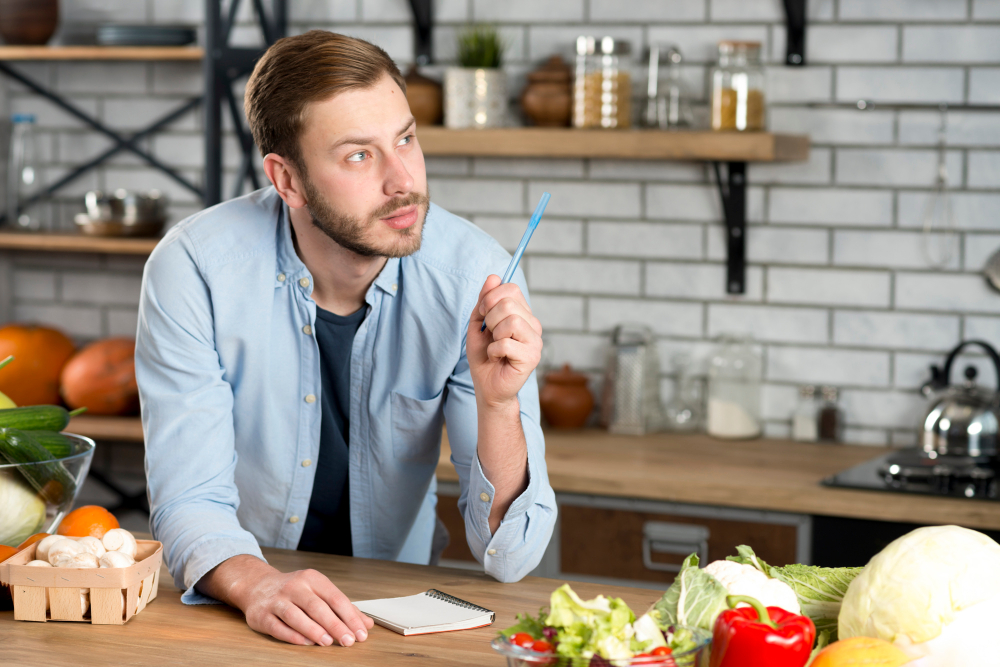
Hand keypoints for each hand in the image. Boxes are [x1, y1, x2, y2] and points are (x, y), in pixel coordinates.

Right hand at [199, 555, 373, 646]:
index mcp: (312, 579)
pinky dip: (292, 635)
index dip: (350, 616)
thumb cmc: (295, 591)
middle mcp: (294, 586)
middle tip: (348, 641)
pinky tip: (306, 643)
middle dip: (335, 625)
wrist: (257, 585)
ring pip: (296, 615)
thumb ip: (342, 608)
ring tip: (328, 642)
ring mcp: (276, 600)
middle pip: (317, 607)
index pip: (335, 597)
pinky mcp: (262, 615)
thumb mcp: (319, 592)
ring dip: (313, 630)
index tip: (361, 633)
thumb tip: (367, 624)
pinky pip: (278, 626)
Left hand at [467, 274, 542, 408]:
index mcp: (523, 314)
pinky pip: (506, 343)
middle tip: (489, 334)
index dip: (490, 297)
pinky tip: (497, 358)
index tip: (483, 313)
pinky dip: (493, 351)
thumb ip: (485, 301)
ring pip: (511, 321)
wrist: (487, 387)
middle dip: (489, 317)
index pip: (511, 288)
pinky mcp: (532, 357)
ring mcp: (535, 341)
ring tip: (495, 347)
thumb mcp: (478, 324)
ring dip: (493, 335)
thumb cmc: (484, 357)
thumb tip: (494, 277)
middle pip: (509, 303)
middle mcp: (533, 325)